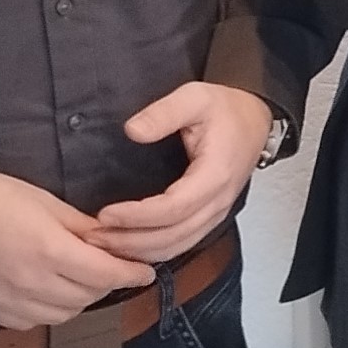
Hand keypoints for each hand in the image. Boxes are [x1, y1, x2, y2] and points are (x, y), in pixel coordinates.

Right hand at [0, 167, 153, 327]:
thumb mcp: (43, 202)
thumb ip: (82, 227)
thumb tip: (114, 240)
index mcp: (49, 251)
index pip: (107, 274)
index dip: (132, 274)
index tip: (146, 272)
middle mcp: (33, 283)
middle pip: (91, 294)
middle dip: (107, 280)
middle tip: (109, 264)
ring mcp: (11, 302)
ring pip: (67, 312)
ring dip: (81, 296)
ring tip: (78, 274)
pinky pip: (38, 320)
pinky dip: (53, 308)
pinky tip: (48, 288)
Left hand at [89, 81, 275, 263]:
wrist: (254, 120)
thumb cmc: (226, 110)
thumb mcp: (195, 97)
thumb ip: (163, 113)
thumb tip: (133, 130)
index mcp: (215, 174)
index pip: (174, 208)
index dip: (138, 216)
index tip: (106, 213)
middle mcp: (219, 201)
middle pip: (173, 236)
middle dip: (131, 241)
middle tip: (94, 237)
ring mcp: (216, 212)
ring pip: (177, 245)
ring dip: (140, 250)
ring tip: (104, 243)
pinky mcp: (210, 217)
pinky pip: (182, 243)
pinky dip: (154, 250)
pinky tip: (128, 245)